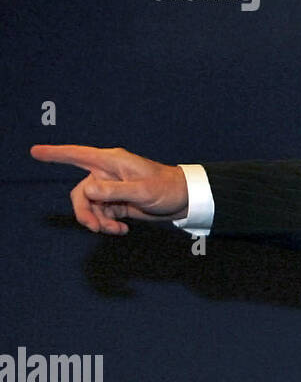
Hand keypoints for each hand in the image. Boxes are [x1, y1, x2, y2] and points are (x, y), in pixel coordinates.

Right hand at [29, 145, 189, 234]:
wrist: (184, 200)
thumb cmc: (167, 188)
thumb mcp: (142, 190)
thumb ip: (114, 190)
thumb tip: (88, 190)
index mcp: (111, 161)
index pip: (78, 155)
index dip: (56, 154)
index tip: (35, 151)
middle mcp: (107, 173)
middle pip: (80, 193)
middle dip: (84, 212)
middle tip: (96, 228)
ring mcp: (111, 189)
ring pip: (89, 207)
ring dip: (98, 221)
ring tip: (115, 230)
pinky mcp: (116, 202)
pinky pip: (101, 215)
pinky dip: (107, 224)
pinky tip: (121, 230)